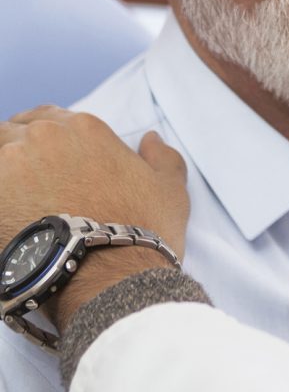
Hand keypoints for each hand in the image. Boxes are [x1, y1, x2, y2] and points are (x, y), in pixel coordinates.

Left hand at [0, 106, 189, 329]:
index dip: (40, 134)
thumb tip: (151, 139)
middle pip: (10, 132)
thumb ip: (162, 156)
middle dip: (13, 150)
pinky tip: (4, 217)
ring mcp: (11, 165)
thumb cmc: (143, 230)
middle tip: (21, 181)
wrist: (111, 275)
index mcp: (85, 128)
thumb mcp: (170, 188)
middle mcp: (45, 137)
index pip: (46, 116)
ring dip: (2, 174)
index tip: (40, 155)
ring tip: (12, 200)